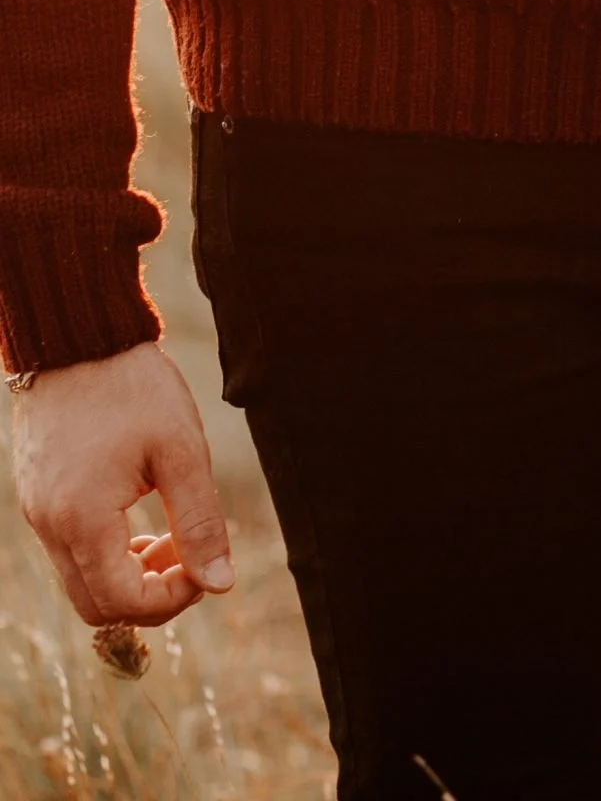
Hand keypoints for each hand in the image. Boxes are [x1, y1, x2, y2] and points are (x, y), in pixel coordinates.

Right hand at [11, 342, 234, 624]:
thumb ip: (200, 522)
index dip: (170, 599)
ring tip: (168, 530)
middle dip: (149, 594)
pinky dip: (106, 550)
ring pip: (80, 580)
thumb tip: (221, 583)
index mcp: (82, 519)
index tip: (204, 566)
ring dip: (128, 573)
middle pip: (95, 604)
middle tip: (187, 552)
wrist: (78, 339)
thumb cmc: (134, 388)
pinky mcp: (37, 497)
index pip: (121, 601)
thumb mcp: (180, 451)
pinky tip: (139, 512)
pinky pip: (69, 550)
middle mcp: (49, 525)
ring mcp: (37, 513)